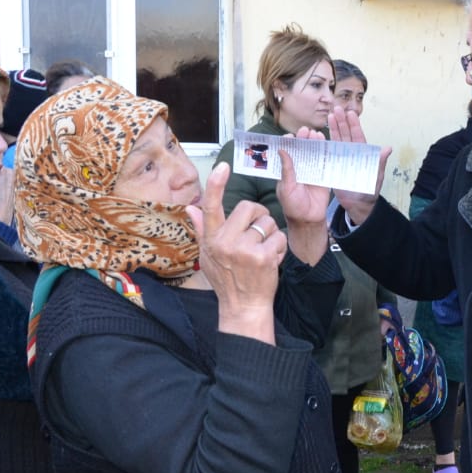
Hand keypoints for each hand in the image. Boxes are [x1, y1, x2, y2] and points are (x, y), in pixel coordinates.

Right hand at [187, 163, 286, 342]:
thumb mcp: (208, 255)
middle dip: (259, 216)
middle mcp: (225, 242)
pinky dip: (280, 247)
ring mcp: (245, 250)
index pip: (211, 206)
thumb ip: (203, 229)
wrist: (244, 306)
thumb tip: (191, 207)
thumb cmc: (226, 279)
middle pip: (249, 207)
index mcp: (212, 239)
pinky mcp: (263, 257)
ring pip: (268, 222)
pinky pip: (279, 237)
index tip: (223, 166)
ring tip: (262, 252)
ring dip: (271, 235)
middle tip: (257, 233)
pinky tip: (271, 260)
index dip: (216, 184)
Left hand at [275, 140, 329, 227]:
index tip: (290, 136)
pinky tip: (326, 144)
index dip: (288, 143)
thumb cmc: (293, 206)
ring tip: (315, 134)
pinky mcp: (323, 176)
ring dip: (314, 143)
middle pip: (301, 150)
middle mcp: (299, 169)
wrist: (309, 220)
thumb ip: (286, 169)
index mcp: (287, 171)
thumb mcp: (286, 187)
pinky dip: (326, 153)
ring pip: (313, 154)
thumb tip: (282, 150)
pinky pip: (325, 163)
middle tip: (305, 131)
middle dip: (303, 139)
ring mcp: (311, 172)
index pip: (287, 153)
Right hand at [327, 104, 391, 225]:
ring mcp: (342, 158)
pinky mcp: (333, 165)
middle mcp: (352, 153)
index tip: (351, 113)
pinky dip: (325, 143)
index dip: (354, 124)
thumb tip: (388, 149)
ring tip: (329, 116)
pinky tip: (320, 134)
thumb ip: (380, 162)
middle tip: (337, 108)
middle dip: (342, 121)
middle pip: (346, 134)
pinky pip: (329, 152)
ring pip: (337, 140)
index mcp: (363, 154)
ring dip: (334, 128)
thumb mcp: (376, 176)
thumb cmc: (369, 190)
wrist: (358, 205)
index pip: (358, 136)